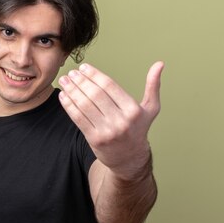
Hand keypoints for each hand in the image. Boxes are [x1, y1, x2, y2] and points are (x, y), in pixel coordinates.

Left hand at [58, 61, 163, 179]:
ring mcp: (107, 132)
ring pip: (85, 106)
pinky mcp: (95, 140)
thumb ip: (153, 86)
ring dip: (72, 91)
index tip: (84, 67)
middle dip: (80, 81)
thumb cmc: (138, 129)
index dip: (94, 75)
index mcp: (133, 110)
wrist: (129, 158)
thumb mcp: (150, 109)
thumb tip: (159, 64)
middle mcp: (121, 121)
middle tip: (72, 73)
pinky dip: (69, 105)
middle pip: (95, 95)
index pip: (109, 86)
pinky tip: (63, 96)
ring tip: (65, 81)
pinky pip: (78, 118)